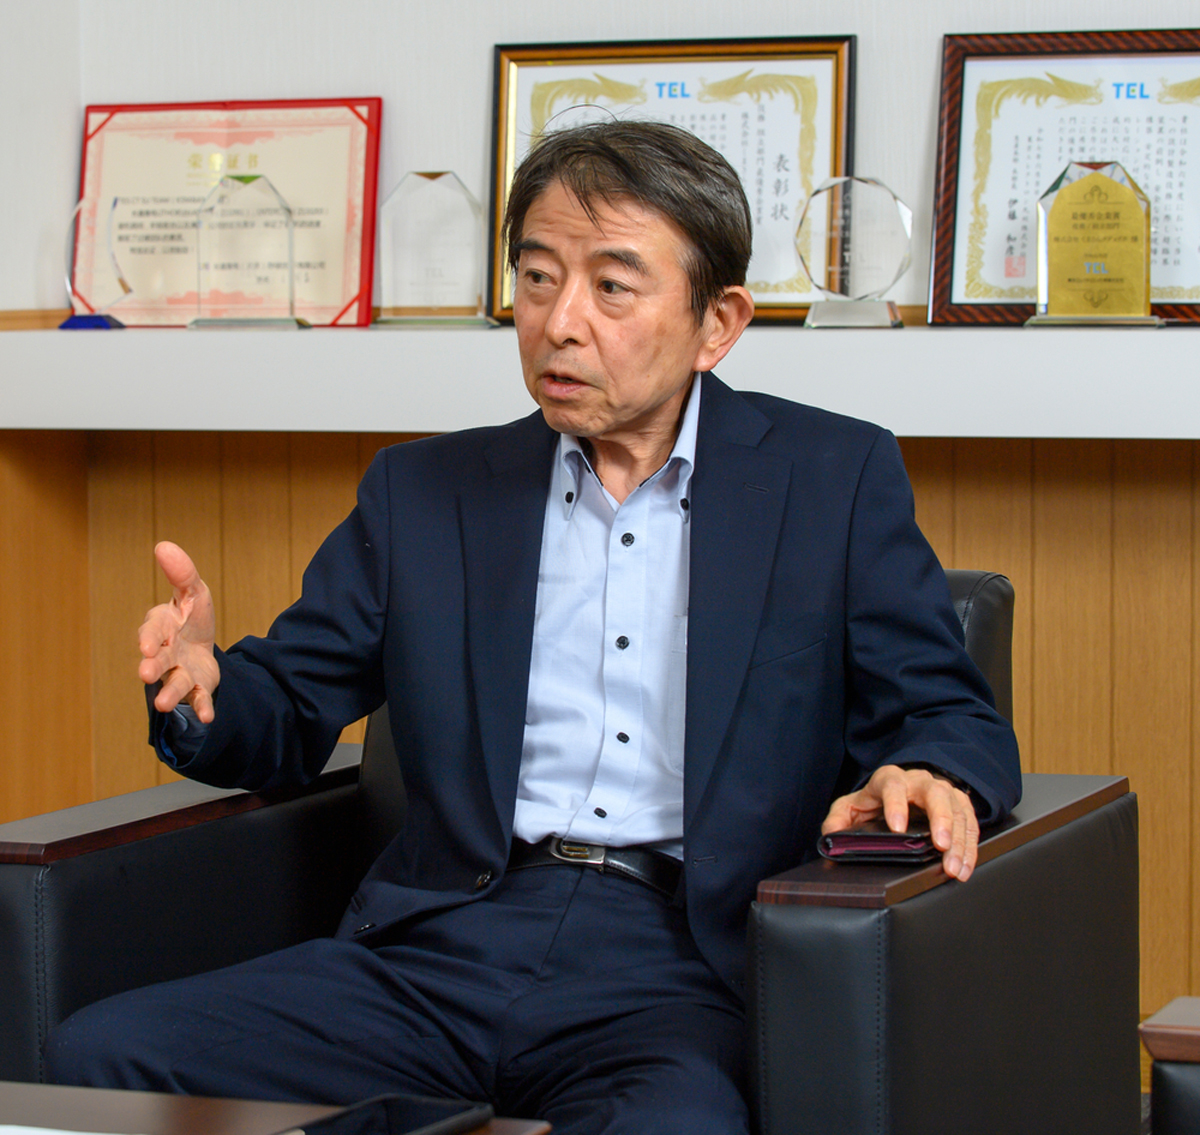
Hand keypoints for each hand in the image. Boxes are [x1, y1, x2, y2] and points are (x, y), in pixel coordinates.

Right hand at [137, 541, 219, 722]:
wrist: (201, 648)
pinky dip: (201, 708)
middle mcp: (166, 652)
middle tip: (145, 673)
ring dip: (169, 692)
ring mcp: (180, 672)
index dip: (149, 636)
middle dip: (152, 666)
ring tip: (165, 704)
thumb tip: (163, 545)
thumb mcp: (192, 593)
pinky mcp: (197, 687)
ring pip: (173, 683)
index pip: (153, 630)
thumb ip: (181, 573)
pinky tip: (208, 718)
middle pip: (157, 660)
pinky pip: (198, 699)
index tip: (146, 645)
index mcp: (162, 627)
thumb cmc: (191, 618)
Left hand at [821, 764, 979, 880]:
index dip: (895, 804)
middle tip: (941, 846)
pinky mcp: (959, 804)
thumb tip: (831, 836)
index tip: (897, 827)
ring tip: (953, 868)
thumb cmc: (874, 802)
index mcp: (889, 779)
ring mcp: (942, 791)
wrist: (899, 790)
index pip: (892, 784)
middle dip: (940, 820)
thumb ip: (838, 820)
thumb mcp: (851, 808)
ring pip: (957, 810)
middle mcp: (918, 781)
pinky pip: (970, 822)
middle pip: (934, 793)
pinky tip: (965, 867)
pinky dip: (970, 847)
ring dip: (959, 841)